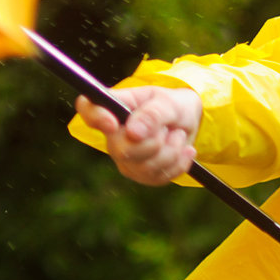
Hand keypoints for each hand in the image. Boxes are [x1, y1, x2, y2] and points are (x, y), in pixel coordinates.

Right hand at [76, 88, 201, 185]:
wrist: (190, 122)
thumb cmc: (173, 105)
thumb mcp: (169, 102)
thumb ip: (152, 114)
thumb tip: (132, 133)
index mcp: (115, 108)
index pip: (89, 110)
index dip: (95, 117)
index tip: (112, 123)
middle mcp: (113, 136)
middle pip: (122, 150)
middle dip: (154, 141)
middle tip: (167, 127)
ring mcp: (125, 158)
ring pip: (144, 167)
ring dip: (171, 150)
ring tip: (176, 135)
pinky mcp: (141, 175)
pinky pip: (158, 177)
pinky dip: (178, 163)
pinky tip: (183, 150)